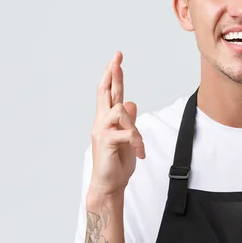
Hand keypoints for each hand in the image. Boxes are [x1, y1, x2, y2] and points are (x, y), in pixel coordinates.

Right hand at [89, 51, 144, 196]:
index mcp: (107, 120)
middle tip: (116, 57)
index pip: (110, 93)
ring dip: (134, 128)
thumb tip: (131, 103)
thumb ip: (128, 122)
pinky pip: (128, 132)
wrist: (109, 185)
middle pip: (106, 92)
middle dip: (112, 74)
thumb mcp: (128, 139)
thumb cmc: (117, 163)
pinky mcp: (105, 140)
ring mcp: (101, 130)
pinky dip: (137, 142)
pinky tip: (140, 153)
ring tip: (138, 146)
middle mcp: (101, 122)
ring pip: (121, 111)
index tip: (116, 59)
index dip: (113, 76)